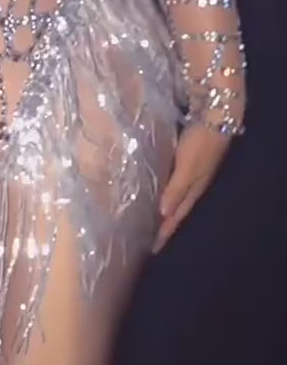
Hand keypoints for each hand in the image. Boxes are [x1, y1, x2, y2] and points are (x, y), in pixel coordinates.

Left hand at [152, 123, 231, 253]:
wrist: (217, 116)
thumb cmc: (200, 142)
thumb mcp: (188, 167)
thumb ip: (176, 189)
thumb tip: (163, 215)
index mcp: (194, 189)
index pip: (176, 216)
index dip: (164, 232)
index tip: (152, 249)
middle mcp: (194, 183)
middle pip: (176, 208)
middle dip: (163, 224)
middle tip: (147, 237)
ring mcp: (193, 170)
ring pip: (176, 195)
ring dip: (163, 206)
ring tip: (148, 216)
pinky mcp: (190, 158)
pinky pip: (174, 180)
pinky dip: (165, 188)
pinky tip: (156, 186)